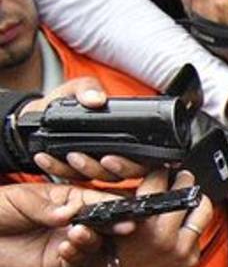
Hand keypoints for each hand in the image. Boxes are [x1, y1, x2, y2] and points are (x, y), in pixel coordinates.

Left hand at [0, 183, 130, 266]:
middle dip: (115, 225)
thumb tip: (71, 212)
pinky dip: (76, 255)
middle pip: (103, 223)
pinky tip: (65, 247)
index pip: (98, 199)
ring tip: (78, 234)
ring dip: (91, 239)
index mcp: (68, 198)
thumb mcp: (21, 200)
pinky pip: (75, 260)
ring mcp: (66, 240)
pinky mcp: (57, 260)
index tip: (125, 210)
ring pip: (93, 243)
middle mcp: (72, 220)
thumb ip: (47, 208)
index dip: (114, 205)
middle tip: (124, 227)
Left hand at [21, 78, 147, 181]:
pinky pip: (74, 177)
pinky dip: (60, 169)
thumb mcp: (78, 88)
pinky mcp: (80, 172)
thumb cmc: (67, 101)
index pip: (147, 156)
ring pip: (105, 178)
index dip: (136, 162)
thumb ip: (87, 88)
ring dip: (89, 170)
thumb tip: (96, 99)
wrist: (40, 114)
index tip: (115, 157)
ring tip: (71, 155)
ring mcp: (101, 165)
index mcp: (132, 135)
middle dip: (117, 169)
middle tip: (103, 159)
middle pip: (130, 172)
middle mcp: (122, 154)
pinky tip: (46, 158)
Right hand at [84, 170, 213, 266]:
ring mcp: (181, 249)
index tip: (160, 167)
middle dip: (182, 179)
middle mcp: (165, 237)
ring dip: (195, 198)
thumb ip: (105, 212)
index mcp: (141, 227)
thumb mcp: (97, 231)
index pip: (157, 184)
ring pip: (202, 210)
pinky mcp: (191, 258)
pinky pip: (200, 230)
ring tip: (187, 192)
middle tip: (179, 175)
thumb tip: (106, 194)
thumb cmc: (104, 256)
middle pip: (185, 194)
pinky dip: (194, 220)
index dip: (158, 172)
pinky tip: (184, 216)